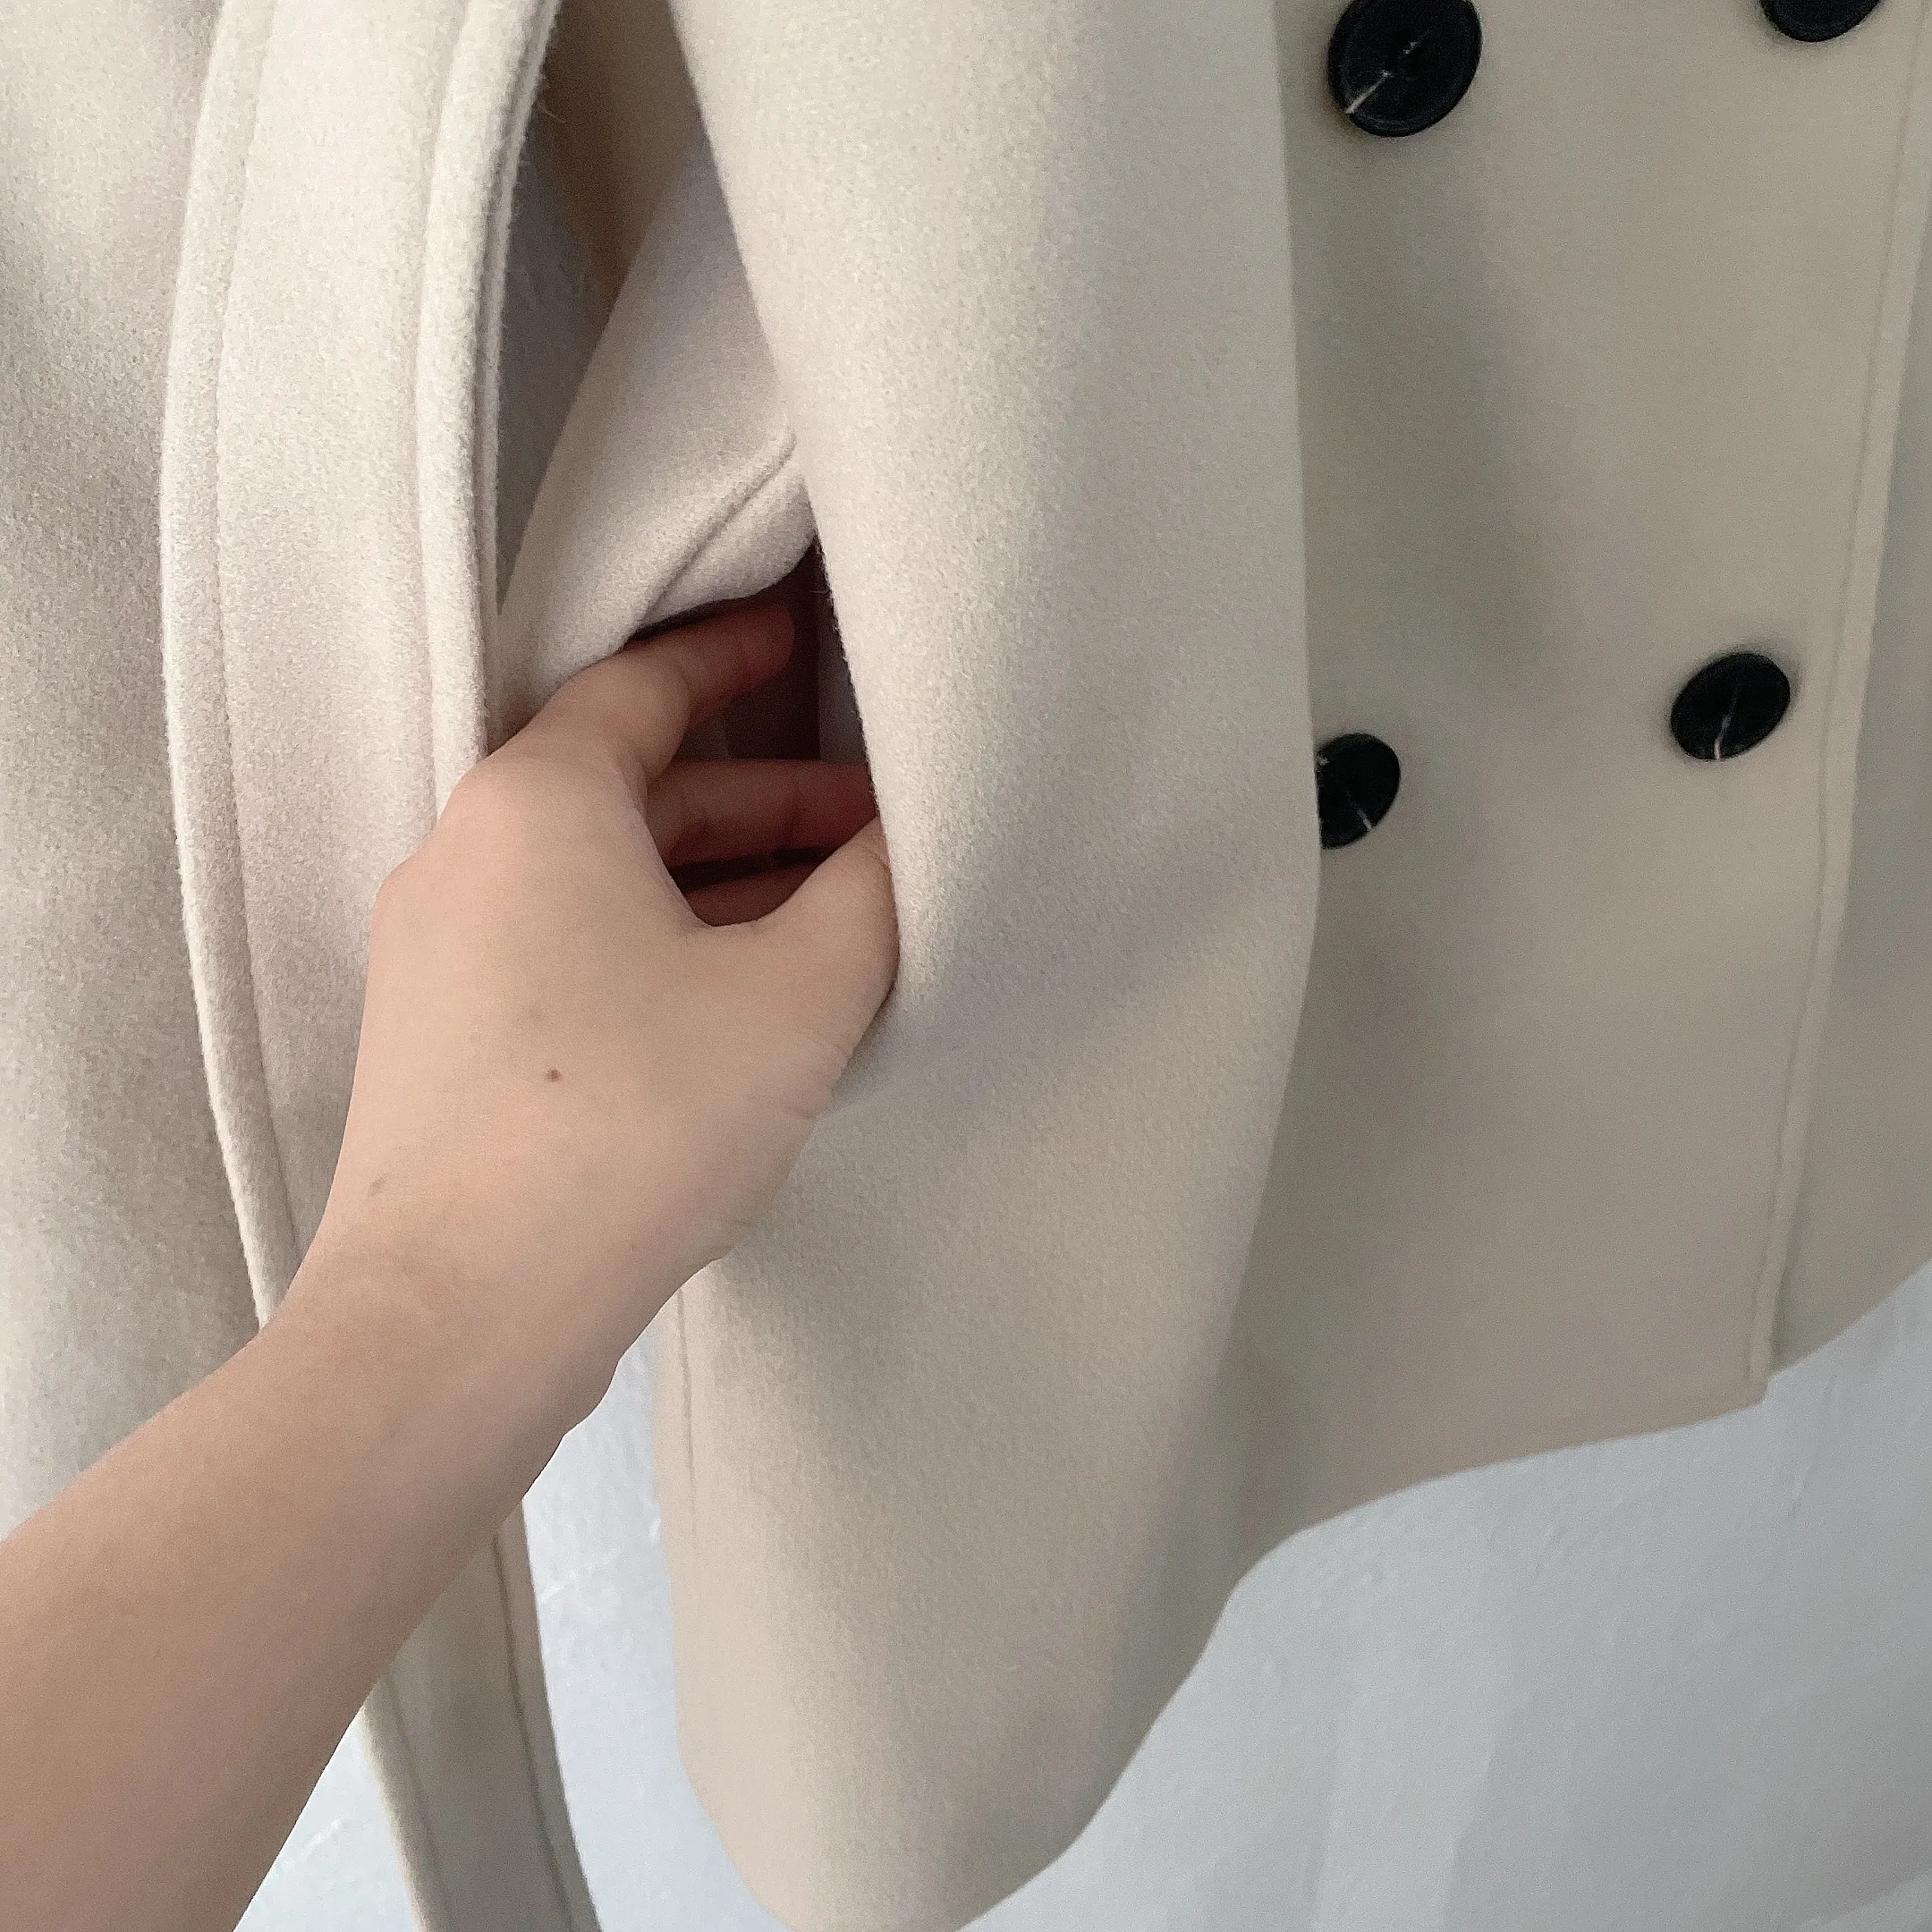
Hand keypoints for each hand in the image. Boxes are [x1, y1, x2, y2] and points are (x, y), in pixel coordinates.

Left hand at [298, 596, 897, 1421]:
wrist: (458, 1316)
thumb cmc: (628, 1126)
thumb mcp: (797, 995)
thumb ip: (872, 896)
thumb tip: (903, 846)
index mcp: (536, 800)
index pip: (644, 684)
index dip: (735, 655)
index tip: (801, 634)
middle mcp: (465, 854)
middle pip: (634, 790)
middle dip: (766, 804)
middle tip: (879, 828)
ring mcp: (439, 954)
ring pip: (603, 881)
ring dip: (721, 886)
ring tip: (835, 923)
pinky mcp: (441, 1042)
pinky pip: (567, 951)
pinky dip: (661, 947)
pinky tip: (743, 1007)